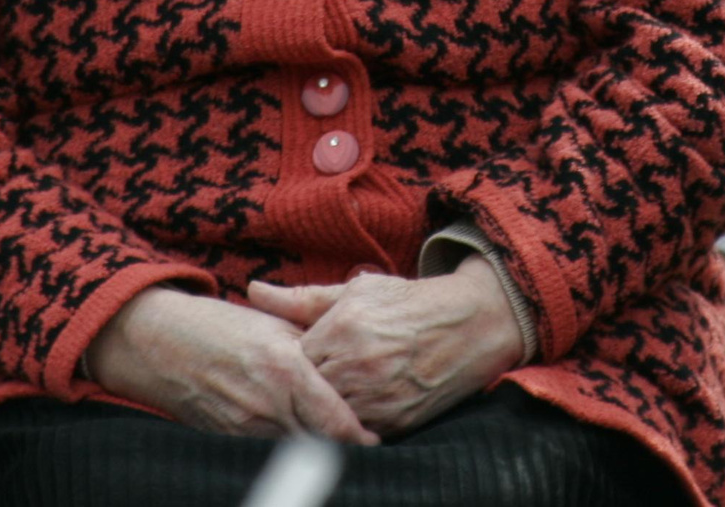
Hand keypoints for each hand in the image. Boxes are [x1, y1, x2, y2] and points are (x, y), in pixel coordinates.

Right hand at [86, 287, 374, 445]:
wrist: (158, 342)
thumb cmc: (219, 325)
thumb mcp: (272, 326)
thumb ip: (310, 347)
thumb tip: (345, 363)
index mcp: (285, 366)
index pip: (334, 418)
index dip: (359, 436)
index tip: (376, 439)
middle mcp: (268, 402)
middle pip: (319, 442)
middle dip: (343, 446)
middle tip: (365, 446)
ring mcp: (246, 425)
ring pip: (294, 450)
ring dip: (315, 448)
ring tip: (335, 445)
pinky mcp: (229, 438)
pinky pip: (266, 450)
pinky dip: (285, 448)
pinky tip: (295, 443)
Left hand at [246, 262, 523, 437]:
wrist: (471, 324)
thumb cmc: (408, 303)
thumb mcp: (358, 290)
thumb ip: (303, 298)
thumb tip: (253, 290)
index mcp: (342, 329)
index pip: (292, 361)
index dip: (289, 364)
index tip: (294, 362)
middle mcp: (357, 366)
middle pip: (306, 393)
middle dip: (304, 390)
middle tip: (305, 385)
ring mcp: (378, 398)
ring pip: (327, 419)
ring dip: (324, 411)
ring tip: (327, 397)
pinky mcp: (396, 422)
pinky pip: (357, 434)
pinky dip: (349, 426)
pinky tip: (352, 410)